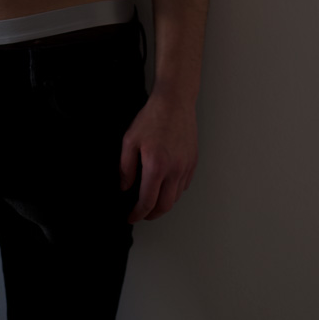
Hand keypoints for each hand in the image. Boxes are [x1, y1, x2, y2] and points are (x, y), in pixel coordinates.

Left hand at [119, 91, 197, 221]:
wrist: (174, 102)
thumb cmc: (152, 118)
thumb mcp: (130, 140)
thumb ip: (126, 168)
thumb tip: (125, 187)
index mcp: (156, 166)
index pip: (148, 201)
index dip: (138, 213)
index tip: (131, 217)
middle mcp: (174, 170)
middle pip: (165, 205)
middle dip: (152, 214)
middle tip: (142, 214)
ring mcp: (186, 166)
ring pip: (176, 197)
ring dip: (164, 203)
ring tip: (152, 201)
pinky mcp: (193, 161)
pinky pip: (184, 184)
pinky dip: (174, 191)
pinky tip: (165, 186)